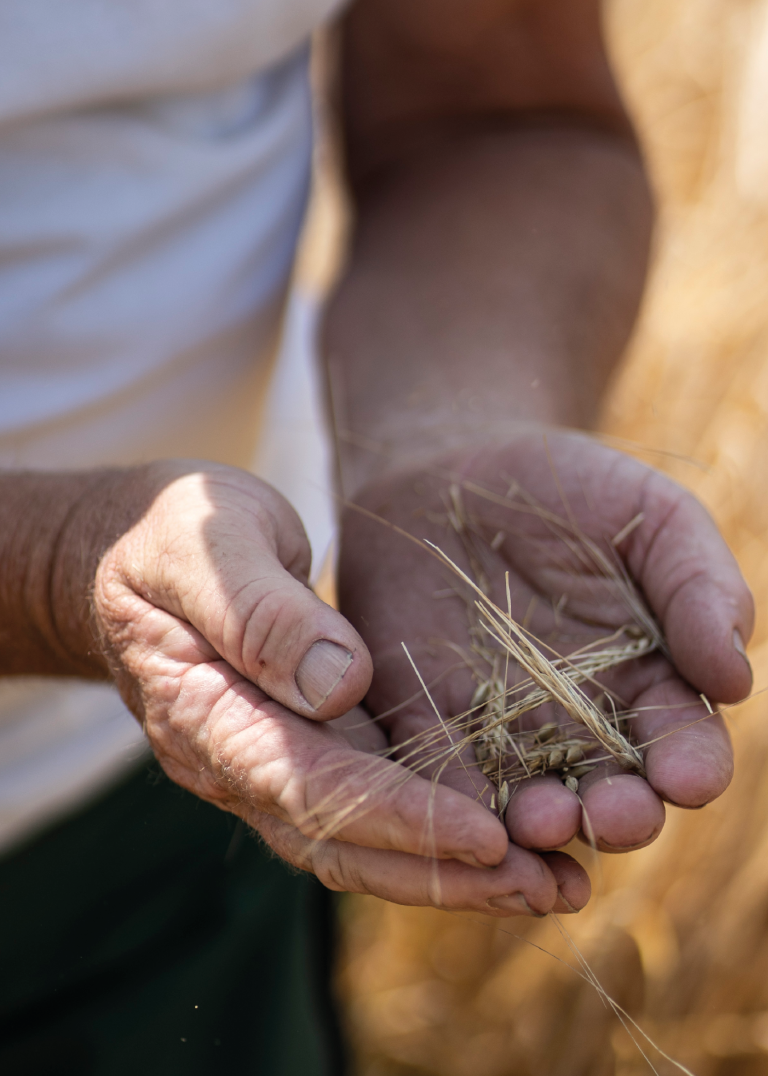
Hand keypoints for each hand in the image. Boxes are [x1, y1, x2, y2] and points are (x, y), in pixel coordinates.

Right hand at [65, 460, 582, 915]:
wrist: (127, 553)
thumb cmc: (164, 533)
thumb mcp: (204, 543)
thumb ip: (259, 612)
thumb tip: (338, 683)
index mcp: (206, 714)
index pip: (308, 786)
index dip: (399, 816)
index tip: (490, 835)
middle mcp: (238, 762)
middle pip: (345, 843)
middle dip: (447, 873)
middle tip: (550, 886)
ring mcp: (271, 763)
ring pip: (363, 844)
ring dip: (454, 873)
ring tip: (554, 882)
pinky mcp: (304, 747)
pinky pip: (372, 807)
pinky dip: (437, 833)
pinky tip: (510, 838)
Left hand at [337, 427, 753, 854]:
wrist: (452, 467)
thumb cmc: (568, 489)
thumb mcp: (650, 516)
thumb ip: (699, 586)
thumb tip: (737, 680)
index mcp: (649, 680)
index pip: (684, 743)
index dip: (692, 766)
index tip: (686, 776)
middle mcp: (581, 723)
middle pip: (611, 790)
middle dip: (619, 814)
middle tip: (613, 815)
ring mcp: (502, 729)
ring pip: (529, 800)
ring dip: (539, 823)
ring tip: (541, 820)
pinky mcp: (428, 720)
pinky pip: (443, 773)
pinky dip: (454, 803)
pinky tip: (464, 813)